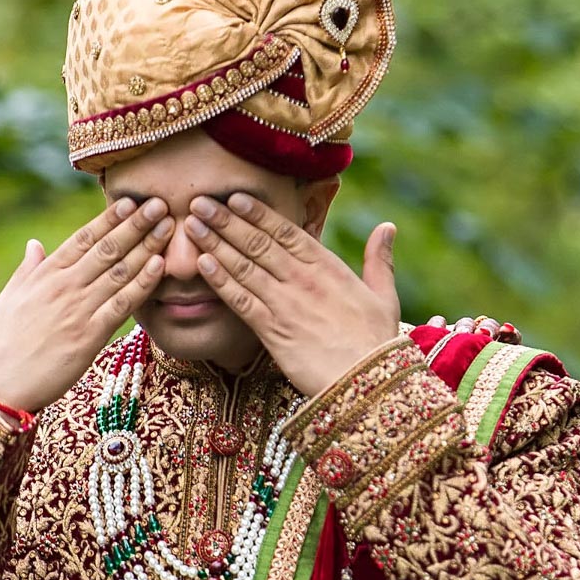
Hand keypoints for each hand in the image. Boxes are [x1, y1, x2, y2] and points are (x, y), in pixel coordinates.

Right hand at [0, 198, 173, 411]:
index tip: (130, 201)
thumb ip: (27, 270)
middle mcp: (64, 287)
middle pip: (107, 248)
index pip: (83, 238)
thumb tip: (35, 244)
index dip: (109, 218)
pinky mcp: (91, 335)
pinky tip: (159, 266)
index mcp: (45, 275)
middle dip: (136, 224)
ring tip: (168, 226)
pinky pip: (123, 304)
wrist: (3, 384)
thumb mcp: (10, 299)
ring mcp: (79, 310)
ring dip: (146, 246)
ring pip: (119, 271)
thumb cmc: (4, 343)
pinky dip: (143, 283)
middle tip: (160, 204)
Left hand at [186, 192, 400, 396]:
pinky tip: (203, 264)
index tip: (235, 196)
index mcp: (328, 267)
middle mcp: (303, 279)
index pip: (286, 231)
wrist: (368, 382)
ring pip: (244, 266)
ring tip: (192, 225)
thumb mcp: (384, 296)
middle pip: (258, 242)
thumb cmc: (377, 342)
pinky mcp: (273, 331)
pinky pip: (241, 300)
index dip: (258, 212)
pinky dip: (221, 280)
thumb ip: (379, 260)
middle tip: (199, 201)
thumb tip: (387, 227)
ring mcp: (286, 303)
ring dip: (216, 243)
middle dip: (226, 220)